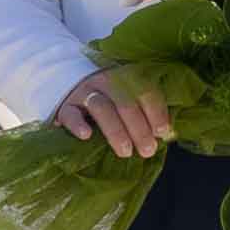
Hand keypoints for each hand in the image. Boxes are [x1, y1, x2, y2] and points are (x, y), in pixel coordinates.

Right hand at [53, 67, 173, 159]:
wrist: (65, 84)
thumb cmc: (105, 99)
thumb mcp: (125, 99)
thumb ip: (144, 112)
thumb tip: (166, 133)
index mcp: (125, 78)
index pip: (144, 91)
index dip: (155, 111)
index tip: (163, 132)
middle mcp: (105, 82)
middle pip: (125, 102)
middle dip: (139, 128)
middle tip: (147, 150)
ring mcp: (83, 93)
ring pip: (101, 108)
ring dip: (116, 130)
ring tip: (125, 151)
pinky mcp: (64, 106)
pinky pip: (71, 114)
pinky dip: (78, 124)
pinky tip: (86, 135)